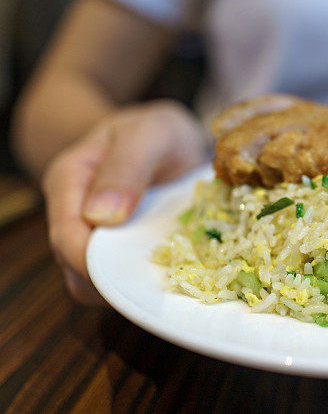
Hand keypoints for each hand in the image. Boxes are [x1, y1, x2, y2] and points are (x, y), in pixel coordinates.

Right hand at [42, 101, 206, 303]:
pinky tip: (171, 274)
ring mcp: (93, 233)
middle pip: (75, 265)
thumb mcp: (152, 133)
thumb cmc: (159, 131)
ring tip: (168, 279)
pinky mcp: (118, 247)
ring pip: (95, 279)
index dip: (90, 261)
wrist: (172, 137)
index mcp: (69, 180)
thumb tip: (100, 216)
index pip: (66, 234)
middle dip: (110, 281)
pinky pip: (120, 277)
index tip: (129, 273)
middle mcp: (73, 211)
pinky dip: (141, 281)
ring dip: (127, 286)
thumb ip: (127, 167)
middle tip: (157, 284)